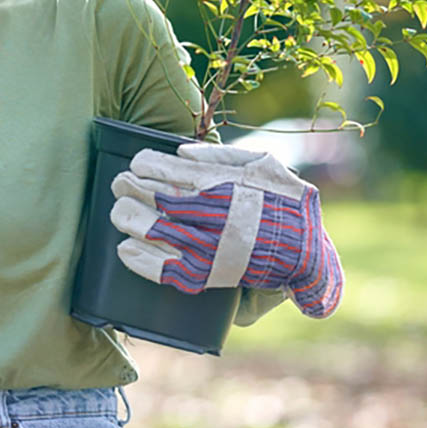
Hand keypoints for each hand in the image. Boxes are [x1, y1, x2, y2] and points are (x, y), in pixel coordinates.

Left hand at [110, 142, 342, 318]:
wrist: (307, 254)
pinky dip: (139, 260)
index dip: (145, 166)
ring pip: (153, 231)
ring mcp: (206, 248)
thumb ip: (222, 155)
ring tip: (119, 211)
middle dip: (130, 189)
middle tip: (119, 184)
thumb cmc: (285, 203)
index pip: (169, 171)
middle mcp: (210, 216)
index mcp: (222, 185)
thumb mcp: (263, 164)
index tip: (136, 164)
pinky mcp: (206, 276)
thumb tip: (181, 151)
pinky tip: (124, 249)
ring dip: (128, 219)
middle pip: (155, 199)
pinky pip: (164, 269)